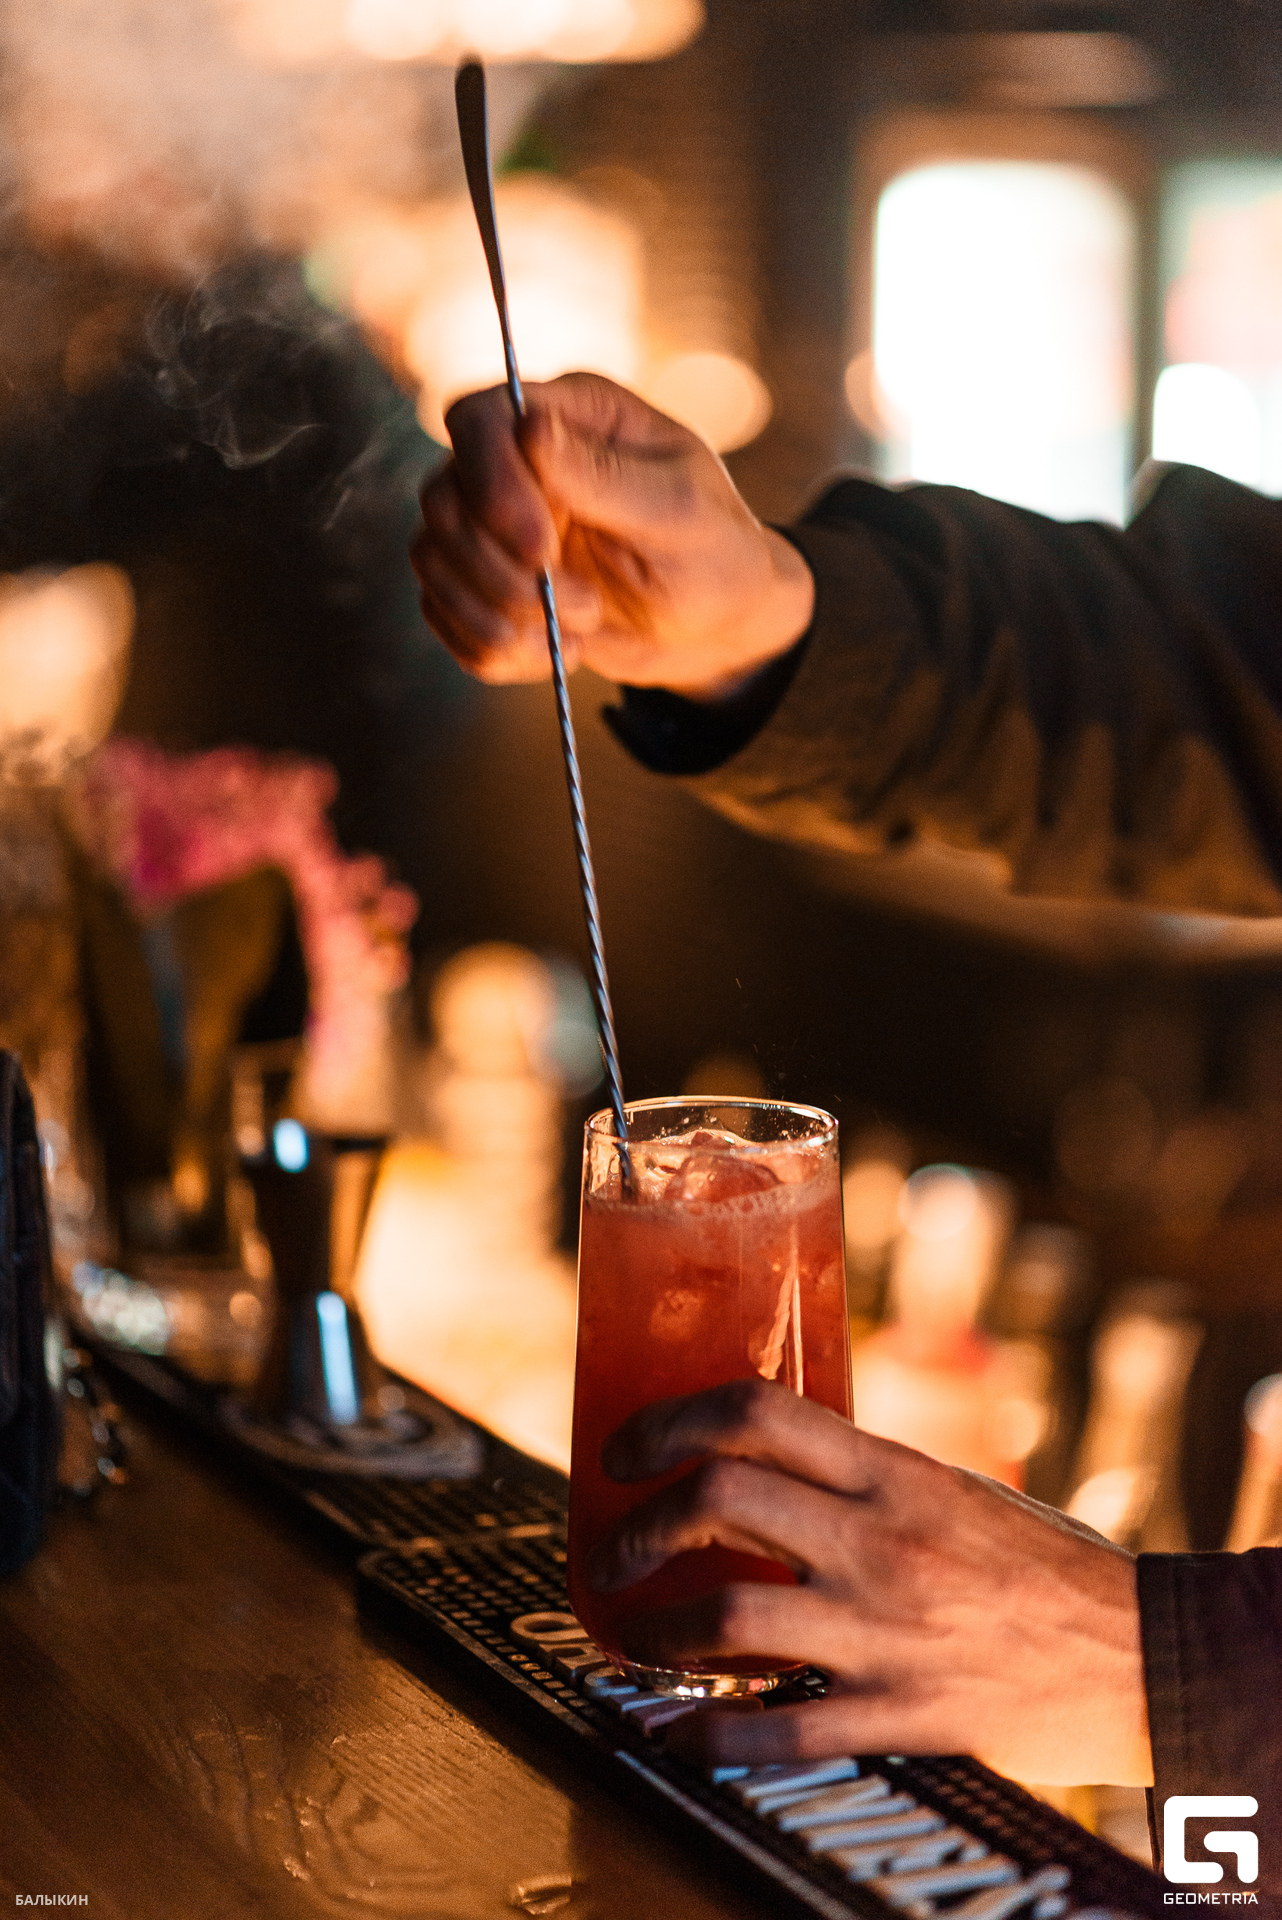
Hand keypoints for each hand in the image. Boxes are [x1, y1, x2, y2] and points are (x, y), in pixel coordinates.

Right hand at [412, 372, 813, 699]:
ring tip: (584, 627)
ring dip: (501, 615)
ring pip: (434, 560)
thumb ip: (602, 474)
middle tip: (586, 606)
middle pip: (444, 500)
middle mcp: (518, 461)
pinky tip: (554, 652)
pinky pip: (444, 615)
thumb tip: (528, 427)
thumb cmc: (713, 553)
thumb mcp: (677, 512)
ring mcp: (494, 524)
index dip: (490, 482)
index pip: (478, 419)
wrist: (716, 627)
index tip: (540, 549)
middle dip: (504, 571)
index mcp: (571, 416)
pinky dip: (492, 648)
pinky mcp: (484, 583)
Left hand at [589, 1379, 1152, 1786]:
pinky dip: (713, 1735)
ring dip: (657, 1628)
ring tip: (633, 1635)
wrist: (1141, 1651)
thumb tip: (771, 1469)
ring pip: (731, 1613)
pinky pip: (785, 1731)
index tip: (625, 1449)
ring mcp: (887, 1630)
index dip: (667, 1422)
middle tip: (615, 1547)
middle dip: (642, 1523)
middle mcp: (880, 1540)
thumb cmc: (1044, 1565)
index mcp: (894, 1471)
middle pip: (720, 1499)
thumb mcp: (954, 1490)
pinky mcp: (903, 1714)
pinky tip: (677, 1732)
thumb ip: (867, 1480)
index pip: (756, 1412)